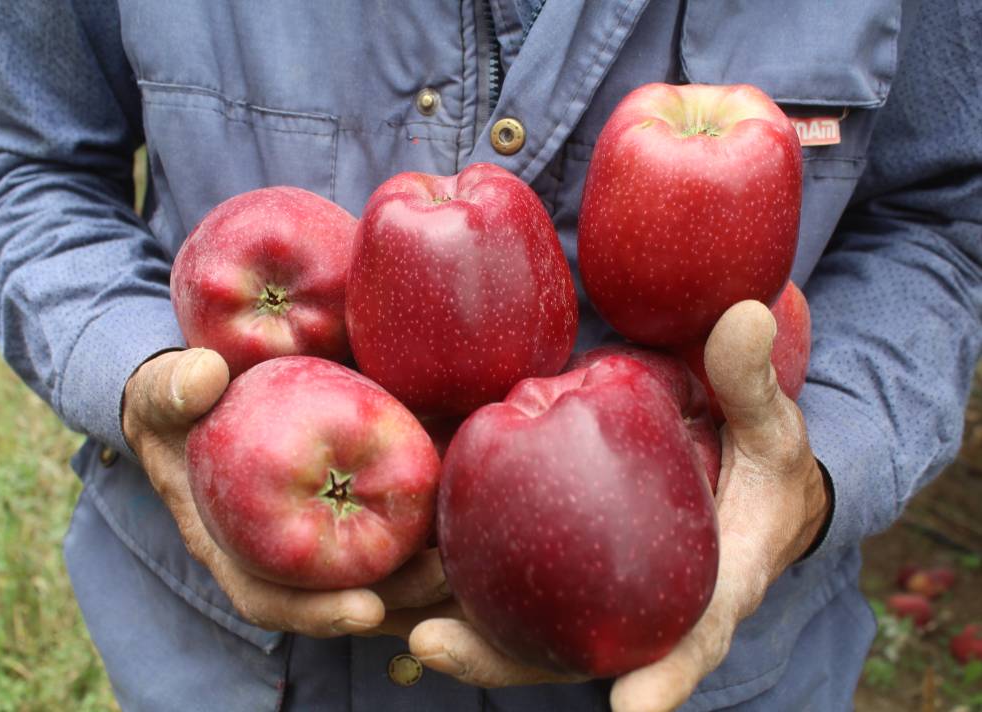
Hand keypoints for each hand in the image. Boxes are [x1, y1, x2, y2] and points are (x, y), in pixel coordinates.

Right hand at [121, 348, 448, 637]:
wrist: (205, 396)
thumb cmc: (180, 404)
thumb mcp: (165, 393)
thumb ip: (173, 387)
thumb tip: (202, 377)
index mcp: (232, 547)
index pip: (273, 598)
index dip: (317, 613)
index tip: (366, 611)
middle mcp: (281, 554)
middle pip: (343, 597)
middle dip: (398, 599)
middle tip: (445, 579)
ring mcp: (319, 533)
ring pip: (379, 574)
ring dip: (427, 576)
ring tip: (475, 560)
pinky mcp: (351, 502)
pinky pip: (394, 530)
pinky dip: (432, 531)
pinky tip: (475, 515)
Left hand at [408, 301, 831, 709]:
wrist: (737, 486)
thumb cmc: (758, 464)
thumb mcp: (768, 425)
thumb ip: (750, 382)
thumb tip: (743, 313)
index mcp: (711, 590)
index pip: (692, 642)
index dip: (666, 677)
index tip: (634, 707)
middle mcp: (642, 614)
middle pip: (570, 656)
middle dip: (500, 660)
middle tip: (432, 646)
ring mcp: (593, 601)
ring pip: (519, 634)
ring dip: (451, 633)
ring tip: (381, 614)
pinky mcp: (558, 573)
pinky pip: (500, 592)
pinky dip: (445, 590)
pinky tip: (387, 567)